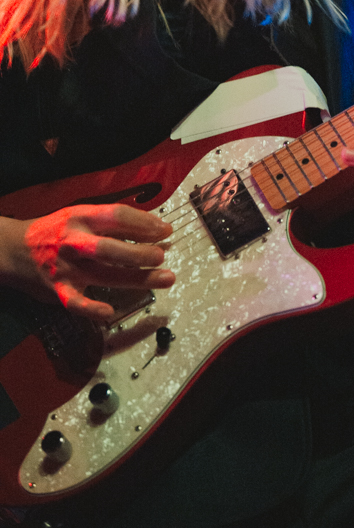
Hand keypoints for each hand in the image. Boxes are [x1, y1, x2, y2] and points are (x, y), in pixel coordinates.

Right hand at [0, 205, 173, 321]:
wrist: (14, 248)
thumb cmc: (56, 230)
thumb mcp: (80, 215)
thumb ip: (111, 221)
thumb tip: (152, 227)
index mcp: (82, 217)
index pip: (118, 217)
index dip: (145, 223)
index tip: (166, 231)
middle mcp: (75, 241)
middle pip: (112, 248)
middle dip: (141, 253)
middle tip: (162, 256)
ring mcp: (66, 267)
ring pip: (105, 274)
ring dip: (138, 278)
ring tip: (164, 278)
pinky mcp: (58, 289)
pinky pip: (76, 302)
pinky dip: (92, 308)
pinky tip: (109, 312)